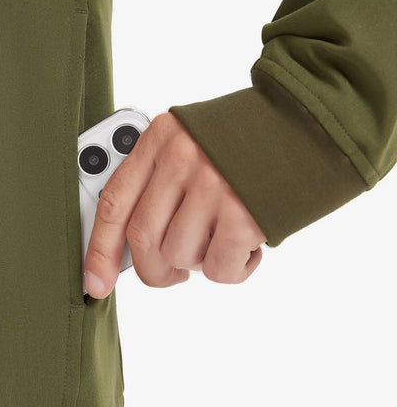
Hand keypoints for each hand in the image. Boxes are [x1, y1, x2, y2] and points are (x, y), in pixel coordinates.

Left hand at [83, 111, 266, 297]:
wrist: (310, 125)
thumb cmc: (247, 143)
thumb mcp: (192, 143)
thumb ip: (160, 182)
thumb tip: (134, 245)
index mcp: (162, 139)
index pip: (115, 201)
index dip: (99, 249)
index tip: (96, 282)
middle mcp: (183, 159)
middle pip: (143, 238)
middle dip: (154, 269)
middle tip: (173, 271)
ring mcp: (213, 186)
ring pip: (179, 256)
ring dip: (199, 262)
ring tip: (222, 237)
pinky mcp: (244, 214)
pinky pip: (219, 270)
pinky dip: (232, 269)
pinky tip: (247, 244)